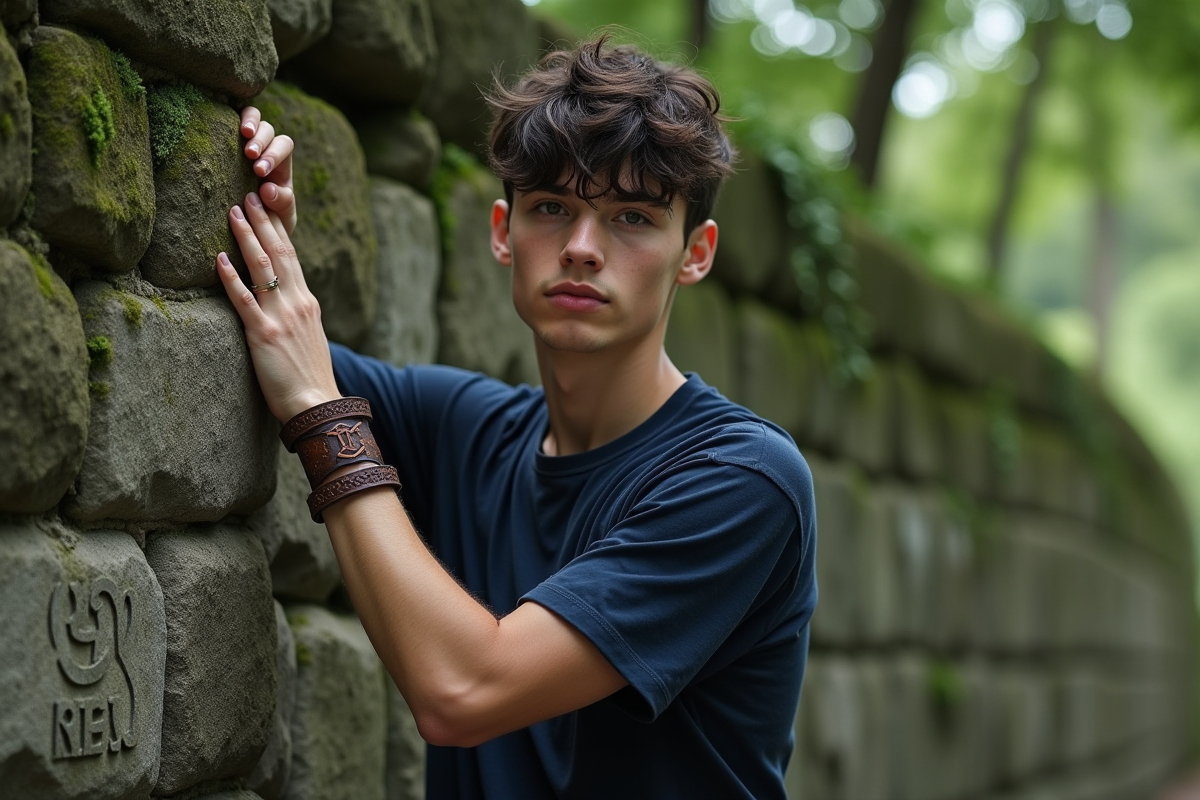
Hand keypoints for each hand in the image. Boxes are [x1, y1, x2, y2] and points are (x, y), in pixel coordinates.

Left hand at [217, 192, 339, 422]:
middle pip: (279, 252)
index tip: (268, 205)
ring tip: (233, 211)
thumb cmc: (310, 378)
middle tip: (249, 193)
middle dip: (263, 221)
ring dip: (246, 236)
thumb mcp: (309, 338)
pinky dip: (231, 276)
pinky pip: (244, 300)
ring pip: (262, 267)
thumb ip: (296, 316)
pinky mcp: (263, 334)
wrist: (316, 404)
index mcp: (308, 303)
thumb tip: (283, 301)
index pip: (292, 257)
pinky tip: (218, 258)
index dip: (278, 229)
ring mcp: (281, 317)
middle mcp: (297, 303)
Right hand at [240, 106, 296, 235]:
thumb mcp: (282, 215)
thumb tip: (268, 188)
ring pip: (253, 117)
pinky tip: (220, 126)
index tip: (259, 171)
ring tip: (244, 134)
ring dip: (249, 122)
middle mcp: (266, 148)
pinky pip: (229, 120)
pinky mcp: (227, 140)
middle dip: (261, 140)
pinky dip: (228, 118)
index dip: (274, 154)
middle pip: (268, 129)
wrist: (251, 225)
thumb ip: (283, 203)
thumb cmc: (270, 219)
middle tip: (250, 154)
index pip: (284, 145)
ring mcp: (246, 140)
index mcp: (281, 163)